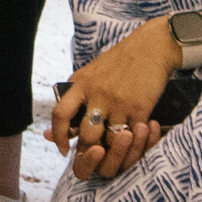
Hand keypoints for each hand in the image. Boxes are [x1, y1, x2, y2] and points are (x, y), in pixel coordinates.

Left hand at [53, 33, 178, 178]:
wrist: (151, 47)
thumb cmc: (118, 63)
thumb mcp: (89, 76)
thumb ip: (72, 102)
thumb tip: (49, 135)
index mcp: (80, 83)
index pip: (60, 114)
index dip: (59, 136)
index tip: (64, 150)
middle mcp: (97, 93)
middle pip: (86, 135)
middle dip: (89, 150)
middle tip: (95, 154)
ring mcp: (118, 101)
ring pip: (109, 140)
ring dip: (111, 149)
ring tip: (113, 149)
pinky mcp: (140, 107)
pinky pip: (132, 136)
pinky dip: (132, 141)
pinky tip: (132, 138)